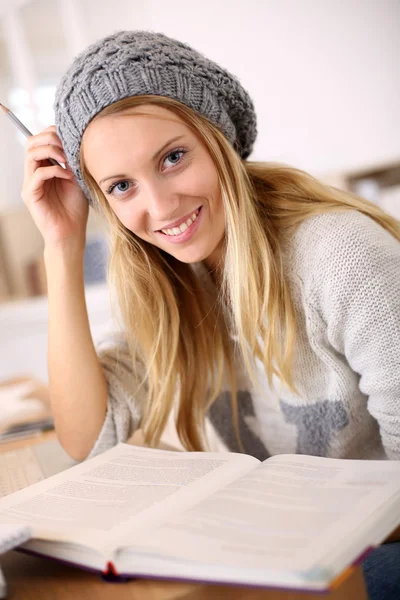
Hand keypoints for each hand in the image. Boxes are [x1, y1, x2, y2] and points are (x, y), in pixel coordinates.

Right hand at [21, 125, 88, 248]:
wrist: (72, 233)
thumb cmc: (75, 209)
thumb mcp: (78, 180)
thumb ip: (73, 162)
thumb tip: (75, 142)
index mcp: (44, 167)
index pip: (40, 140)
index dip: (53, 133)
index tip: (71, 137)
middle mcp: (34, 173)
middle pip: (32, 142)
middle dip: (50, 138)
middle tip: (67, 146)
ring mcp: (30, 183)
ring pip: (31, 154)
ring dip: (51, 151)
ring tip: (67, 160)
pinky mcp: (31, 195)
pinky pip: (37, 173)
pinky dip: (54, 170)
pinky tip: (68, 176)